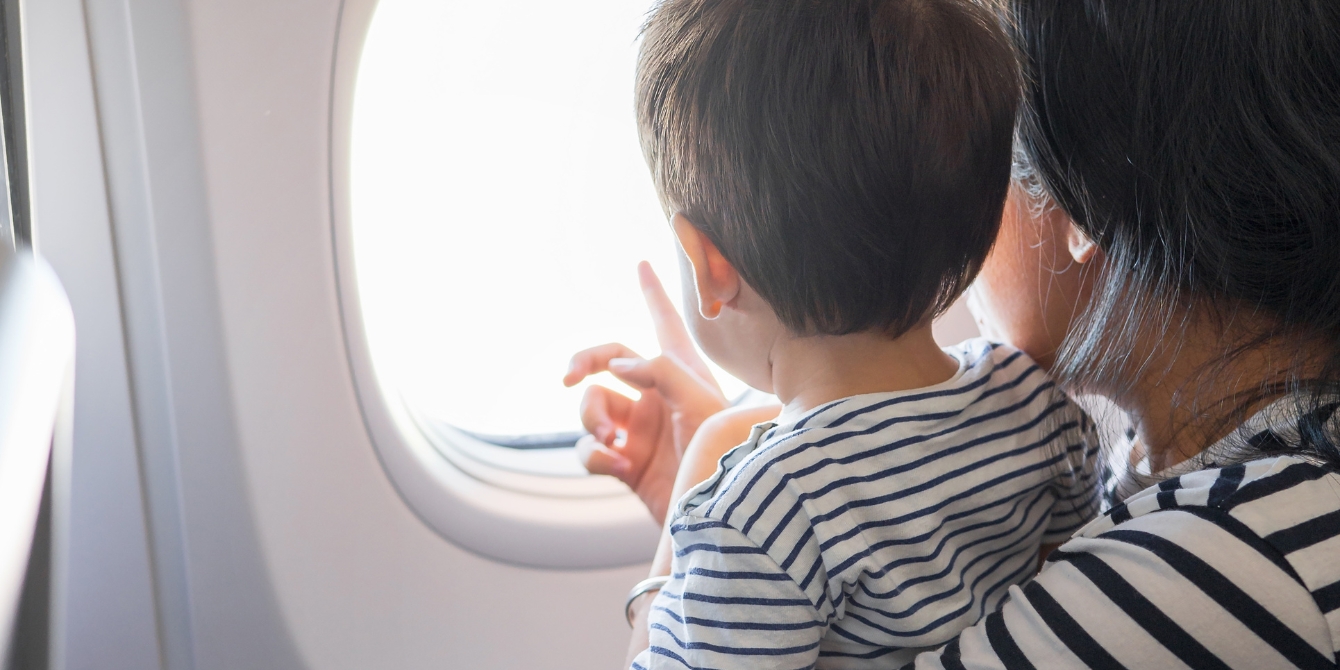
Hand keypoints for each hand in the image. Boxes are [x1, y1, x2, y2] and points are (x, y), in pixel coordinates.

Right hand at [564, 262, 728, 522]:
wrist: (716, 512)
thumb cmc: (723, 453)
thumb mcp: (701, 403)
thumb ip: (660, 372)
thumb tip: (616, 365)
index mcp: (680, 373)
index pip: (664, 324)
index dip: (654, 294)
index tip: (643, 264)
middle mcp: (655, 396)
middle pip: (606, 361)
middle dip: (584, 362)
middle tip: (570, 376)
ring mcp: (637, 430)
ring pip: (590, 407)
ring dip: (590, 420)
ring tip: (610, 442)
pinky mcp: (624, 464)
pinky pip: (590, 450)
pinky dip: (595, 457)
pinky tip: (617, 467)